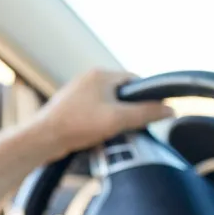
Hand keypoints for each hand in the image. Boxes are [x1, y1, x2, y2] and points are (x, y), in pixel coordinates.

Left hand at [17, 69, 174, 157]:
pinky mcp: (71, 107)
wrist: (43, 139)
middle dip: (130, 109)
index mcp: (101, 75)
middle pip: (122, 93)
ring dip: (116, 118)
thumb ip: (146, 113)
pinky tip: (102, 136)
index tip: (153, 113)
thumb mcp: (118, 119)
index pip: (134, 80)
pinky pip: (95, 112)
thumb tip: (170, 109)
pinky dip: (102, 122)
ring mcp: (79, 93)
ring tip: (117, 133)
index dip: (147, 96)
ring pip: (109, 104)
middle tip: (135, 126)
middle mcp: (89, 79)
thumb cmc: (78, 125)